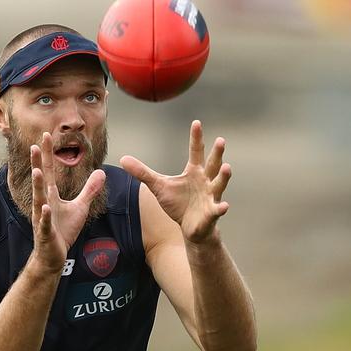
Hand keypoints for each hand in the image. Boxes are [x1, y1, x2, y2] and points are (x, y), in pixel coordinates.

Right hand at [30, 132, 105, 271]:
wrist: (52, 256)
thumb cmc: (64, 230)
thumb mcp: (80, 207)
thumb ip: (89, 190)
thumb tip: (101, 172)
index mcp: (51, 196)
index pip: (49, 171)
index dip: (47, 154)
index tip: (45, 135)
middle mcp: (43, 203)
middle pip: (41, 180)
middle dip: (38, 163)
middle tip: (34, 145)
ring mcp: (42, 219)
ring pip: (39, 199)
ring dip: (37, 186)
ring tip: (37, 171)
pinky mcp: (46, 234)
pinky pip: (45, 224)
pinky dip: (44, 216)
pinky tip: (45, 208)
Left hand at [120, 120, 230, 243]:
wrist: (190, 228)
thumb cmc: (177, 204)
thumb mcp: (158, 186)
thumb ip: (142, 172)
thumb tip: (122, 159)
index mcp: (194, 171)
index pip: (196, 151)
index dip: (196, 138)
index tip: (196, 123)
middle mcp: (206, 181)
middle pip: (212, 164)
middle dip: (217, 153)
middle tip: (221, 140)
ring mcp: (211, 196)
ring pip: (219, 184)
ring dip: (223, 176)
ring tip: (227, 167)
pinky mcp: (211, 213)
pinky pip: (217, 209)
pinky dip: (220, 208)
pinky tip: (224, 206)